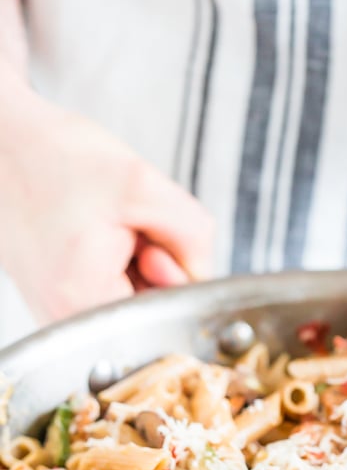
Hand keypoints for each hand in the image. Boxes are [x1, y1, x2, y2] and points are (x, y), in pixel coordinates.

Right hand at [0, 66, 213, 323]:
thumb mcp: (144, 184)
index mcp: (84, 304)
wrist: (2, 144)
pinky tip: (97, 240)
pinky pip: (117, 295)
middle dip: (156, 269)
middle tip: (124, 228)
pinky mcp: (62, 307)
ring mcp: (62, 319)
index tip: (147, 240)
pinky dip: (120, 266)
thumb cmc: (57, 158)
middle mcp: (68, 325)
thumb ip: (193, 236)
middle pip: (155, 314)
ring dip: (138, 265)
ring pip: (138, 302)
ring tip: (104, 230)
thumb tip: (203, 276)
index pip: (169, 316)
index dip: (173, 273)